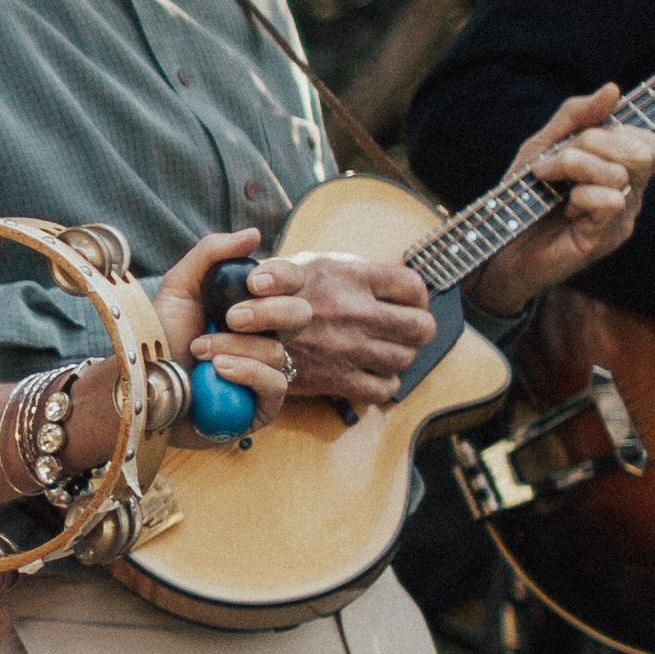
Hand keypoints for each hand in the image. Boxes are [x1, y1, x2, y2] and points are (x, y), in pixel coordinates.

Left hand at [153, 226, 295, 412]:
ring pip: (278, 351)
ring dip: (233, 347)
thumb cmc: (159, 338)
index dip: (283, 277)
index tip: (254, 281)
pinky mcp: (262, 407)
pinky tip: (218, 370)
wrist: (139, 384)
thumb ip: (211, 254)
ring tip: (198, 351)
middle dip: (268, 311)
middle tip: (233, 317)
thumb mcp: (178, 288)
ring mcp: (266, 372)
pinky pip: (276, 385)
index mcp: (253, 306)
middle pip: (300, 314)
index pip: (291, 284)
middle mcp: (265, 337)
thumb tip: (254, 235)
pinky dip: (247, 373)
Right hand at [219, 239, 432, 408]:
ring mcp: (351, 349)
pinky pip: (382, 389)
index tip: (407, 303)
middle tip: (404, 330)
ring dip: (399, 356)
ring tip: (384, 351)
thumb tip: (370, 272)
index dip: (417, 297)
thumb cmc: (265, 294)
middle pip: (421, 327)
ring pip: (404, 359)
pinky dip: (382, 385)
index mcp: (352, 278)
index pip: (412, 287)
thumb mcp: (302, 264)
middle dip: (417, 330)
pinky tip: (370, 374)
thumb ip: (341, 267)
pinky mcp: (339, 380)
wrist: (233, 332)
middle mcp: (358, 314)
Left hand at [461, 82, 654, 303]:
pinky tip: (563, 207)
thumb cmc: (522, 198)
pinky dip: (581, 195)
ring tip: (546, 176)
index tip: (576, 139)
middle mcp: (629, 196)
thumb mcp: (542, 147)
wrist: (495, 249)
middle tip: (555, 159)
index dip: (620, 131)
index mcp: (621, 173)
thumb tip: (613, 89)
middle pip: (642, 152)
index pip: (653, 144)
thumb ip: (575, 117)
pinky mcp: (604, 240)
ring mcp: (620, 220)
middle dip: (593, 142)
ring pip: (624, 173)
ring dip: (576, 164)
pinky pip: (611, 201)